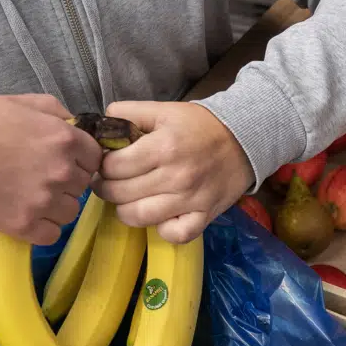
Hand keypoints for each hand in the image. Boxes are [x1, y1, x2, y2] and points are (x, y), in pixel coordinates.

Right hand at [0, 94, 103, 244]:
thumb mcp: (18, 102)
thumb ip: (54, 112)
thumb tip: (76, 126)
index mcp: (62, 138)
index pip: (94, 156)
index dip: (79, 157)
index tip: (62, 158)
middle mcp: (60, 171)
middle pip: (83, 184)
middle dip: (66, 179)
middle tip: (38, 174)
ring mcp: (43, 201)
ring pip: (69, 211)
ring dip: (55, 205)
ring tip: (29, 193)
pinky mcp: (23, 226)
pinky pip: (51, 234)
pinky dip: (42, 227)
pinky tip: (25, 212)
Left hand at [93, 101, 253, 243]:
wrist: (244, 139)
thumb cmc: (200, 125)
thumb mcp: (163, 110)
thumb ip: (129, 112)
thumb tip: (101, 126)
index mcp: (162, 147)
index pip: (113, 166)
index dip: (102, 166)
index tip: (105, 164)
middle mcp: (175, 176)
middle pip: (120, 193)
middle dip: (107, 187)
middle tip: (111, 182)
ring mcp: (190, 200)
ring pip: (139, 217)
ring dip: (125, 210)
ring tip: (128, 200)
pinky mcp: (204, 216)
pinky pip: (174, 235)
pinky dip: (162, 229)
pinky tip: (159, 217)